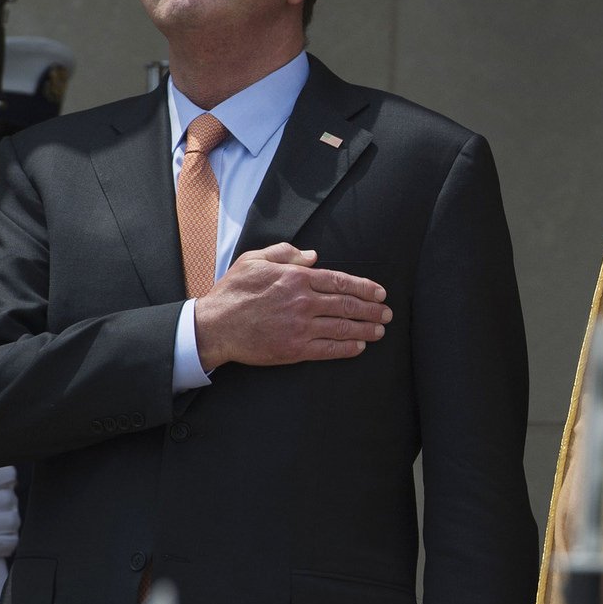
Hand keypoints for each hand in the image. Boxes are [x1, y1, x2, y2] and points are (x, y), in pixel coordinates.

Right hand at [193, 244, 391, 368]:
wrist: (215, 326)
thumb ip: (285, 254)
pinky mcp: (294, 349)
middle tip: (387, 314)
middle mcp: (303, 302)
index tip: (380, 293)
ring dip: (365, 329)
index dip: (364, 288)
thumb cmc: (233, 292)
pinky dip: (347, 348)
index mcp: (296, 278)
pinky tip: (359, 347)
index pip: (340, 281)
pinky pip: (328, 349)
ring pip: (342, 328)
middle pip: (347, 305)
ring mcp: (300, 327)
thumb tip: (313, 256)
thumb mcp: (255, 261)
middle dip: (371, 310)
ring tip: (380, 331)